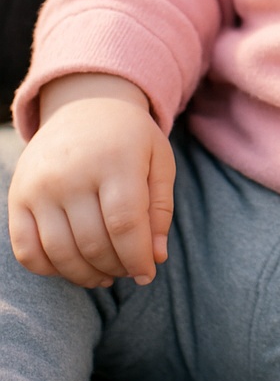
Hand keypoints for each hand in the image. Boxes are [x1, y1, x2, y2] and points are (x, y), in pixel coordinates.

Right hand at [8, 74, 174, 288]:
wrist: (84, 104)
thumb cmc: (129, 138)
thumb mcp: (158, 161)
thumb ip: (161, 209)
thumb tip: (157, 258)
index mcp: (115, 159)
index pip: (125, 224)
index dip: (137, 258)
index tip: (147, 273)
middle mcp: (72, 172)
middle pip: (94, 244)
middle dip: (117, 267)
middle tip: (129, 270)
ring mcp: (39, 186)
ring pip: (61, 254)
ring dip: (87, 275)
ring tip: (106, 274)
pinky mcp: (17, 197)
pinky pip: (27, 251)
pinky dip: (50, 270)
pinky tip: (73, 265)